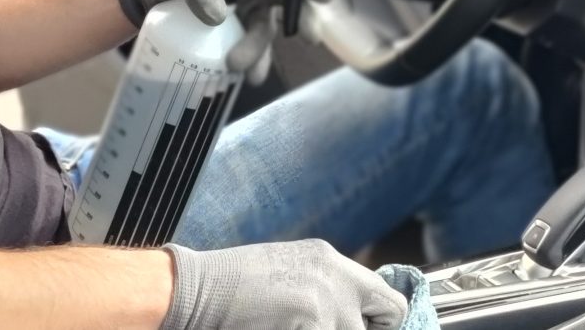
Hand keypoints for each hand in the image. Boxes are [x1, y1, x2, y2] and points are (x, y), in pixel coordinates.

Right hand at [161, 239, 407, 329]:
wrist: (197, 288)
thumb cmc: (231, 285)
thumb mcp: (289, 274)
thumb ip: (325, 290)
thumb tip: (351, 316)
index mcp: (329, 260)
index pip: (386, 298)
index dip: (382, 323)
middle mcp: (335, 277)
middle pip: (387, 317)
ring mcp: (326, 302)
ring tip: (290, 323)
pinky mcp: (312, 324)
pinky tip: (280, 327)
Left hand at [226, 0, 333, 84]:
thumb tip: (219, 15)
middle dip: (302, 18)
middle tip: (308, 37)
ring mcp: (245, 10)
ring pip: (266, 30)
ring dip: (262, 50)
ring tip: (245, 69)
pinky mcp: (233, 33)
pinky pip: (251, 49)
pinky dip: (253, 64)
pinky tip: (248, 77)